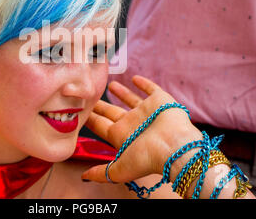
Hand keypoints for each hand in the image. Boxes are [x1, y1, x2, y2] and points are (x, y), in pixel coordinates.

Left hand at [81, 75, 202, 183]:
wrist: (176, 147)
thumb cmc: (147, 158)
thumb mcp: (119, 169)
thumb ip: (101, 172)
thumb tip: (84, 177)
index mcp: (121, 136)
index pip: (100, 125)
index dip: (90, 118)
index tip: (80, 109)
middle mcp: (132, 123)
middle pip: (112, 112)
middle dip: (101, 105)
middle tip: (90, 95)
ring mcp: (146, 112)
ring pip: (130, 99)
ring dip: (121, 92)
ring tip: (110, 85)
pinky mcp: (160, 101)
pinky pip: (151, 89)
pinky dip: (144, 83)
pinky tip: (135, 78)